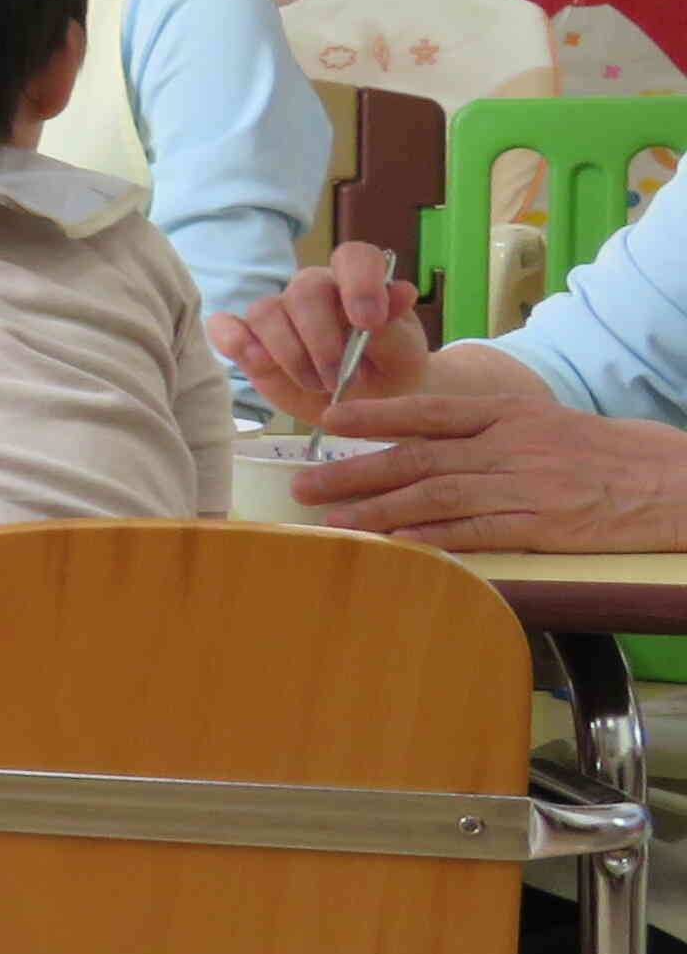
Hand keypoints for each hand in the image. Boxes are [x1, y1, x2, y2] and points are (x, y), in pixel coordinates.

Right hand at [208, 243, 428, 422]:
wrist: (368, 404)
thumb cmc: (390, 371)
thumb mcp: (405, 354)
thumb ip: (395, 327)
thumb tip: (400, 291)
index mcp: (356, 284)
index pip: (353, 257)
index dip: (359, 283)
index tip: (368, 323)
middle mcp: (314, 292)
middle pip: (302, 291)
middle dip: (320, 340)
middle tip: (338, 379)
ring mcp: (279, 316)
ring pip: (265, 311)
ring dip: (289, 354)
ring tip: (315, 385)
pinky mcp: (251, 343)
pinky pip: (226, 328)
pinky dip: (232, 339)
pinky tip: (252, 359)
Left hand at [282, 388, 686, 549]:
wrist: (669, 482)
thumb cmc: (602, 452)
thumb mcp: (543, 421)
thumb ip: (486, 428)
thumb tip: (423, 439)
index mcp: (508, 414)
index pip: (431, 409)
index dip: (376, 415)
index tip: (330, 420)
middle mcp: (509, 446)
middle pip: (418, 458)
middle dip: (354, 472)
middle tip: (303, 485)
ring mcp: (524, 486)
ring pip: (436, 497)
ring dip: (377, 510)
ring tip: (331, 522)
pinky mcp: (542, 526)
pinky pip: (476, 532)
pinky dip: (430, 538)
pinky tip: (394, 543)